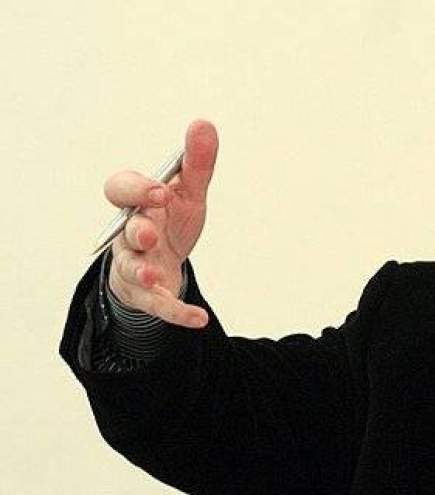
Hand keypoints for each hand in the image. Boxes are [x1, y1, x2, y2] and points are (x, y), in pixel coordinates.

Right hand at [105, 120, 217, 327]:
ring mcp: (135, 267)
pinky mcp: (149, 297)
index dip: (136, 190)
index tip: (160, 190)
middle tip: (150, 230)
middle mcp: (130, 235)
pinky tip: (199, 320)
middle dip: (136, 230)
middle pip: (124, 232)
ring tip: (156, 276)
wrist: (164, 262)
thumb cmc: (170, 221)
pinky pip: (159, 307)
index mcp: (138, 205)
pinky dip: (177, 313)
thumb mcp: (187, 194)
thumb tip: (203, 123)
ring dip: (142, 272)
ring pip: (130, 270)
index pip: (120, 189)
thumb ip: (196, 164)